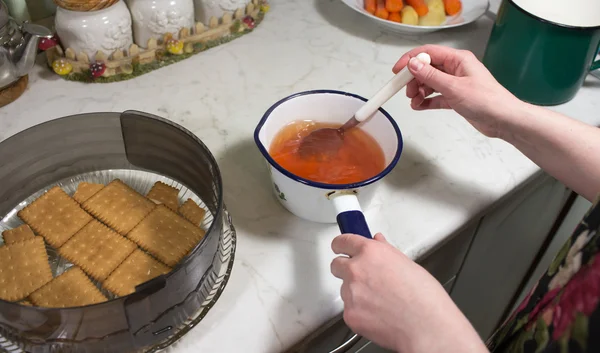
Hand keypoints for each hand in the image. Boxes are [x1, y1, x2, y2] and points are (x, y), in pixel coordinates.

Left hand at [331, 233, 486, 352]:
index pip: (342, 242)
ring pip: (344, 289)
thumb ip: (385, 252)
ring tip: (380, 300)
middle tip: (362, 277)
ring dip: (356, 293)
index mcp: (370, 253)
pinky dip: (360, 312)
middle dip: (345, 269)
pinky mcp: (349, 314)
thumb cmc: (424, 297)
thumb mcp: (408, 264)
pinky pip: (349, 309)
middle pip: (336, 265)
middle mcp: (356, 270)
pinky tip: (378, 314)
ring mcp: (350, 293)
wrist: (426, 326)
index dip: (341, 245)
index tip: (340, 247)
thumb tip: (377, 243)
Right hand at [393, 45, 521, 137]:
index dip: (410, 60)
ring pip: (430, 83)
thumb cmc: (486, 100)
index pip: (428, 53)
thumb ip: (431, 76)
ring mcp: (456, 83)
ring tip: (414, 101)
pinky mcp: (456, 97)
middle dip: (414, 79)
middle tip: (407, 91)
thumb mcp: (453, 87)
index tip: (397, 71)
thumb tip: (413, 64)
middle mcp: (456, 69)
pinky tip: (419, 106)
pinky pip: (436, 96)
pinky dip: (426, 101)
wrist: (504, 120)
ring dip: (419, 91)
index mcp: (458, 59)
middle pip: (427, 68)